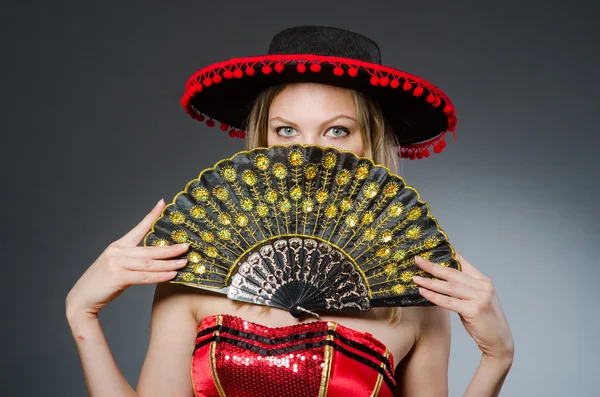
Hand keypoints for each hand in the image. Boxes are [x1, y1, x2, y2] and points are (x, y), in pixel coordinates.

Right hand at [65, 199, 189, 322]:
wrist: (81, 299)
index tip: (162, 203)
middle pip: (150, 249)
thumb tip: (157, 261)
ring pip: (149, 263)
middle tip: (187, 246)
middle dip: (171, 249)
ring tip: (184, 263)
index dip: (151, 215)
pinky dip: (159, 276)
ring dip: (169, 264)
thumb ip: (133, 262)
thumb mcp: (116, 266)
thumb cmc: (102, 283)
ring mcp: (116, 263)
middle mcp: (117, 251)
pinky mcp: (117, 277)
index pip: (138, 228)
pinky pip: (143, 276)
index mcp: (118, 246)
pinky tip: (171, 275)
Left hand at [412, 253, 513, 360]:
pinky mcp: (473, 310)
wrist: (498, 340)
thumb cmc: (484, 320)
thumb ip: (464, 288)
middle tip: (418, 260)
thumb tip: (441, 279)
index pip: (462, 263)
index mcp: (483, 280)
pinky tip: (423, 292)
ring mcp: (479, 297)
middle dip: (433, 266)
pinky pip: (448, 301)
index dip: (446, 255)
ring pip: (449, 287)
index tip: (430, 250)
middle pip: (452, 273)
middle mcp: (482, 286)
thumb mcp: (477, 299)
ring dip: (430, 282)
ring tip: (415, 278)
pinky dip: (434, 296)